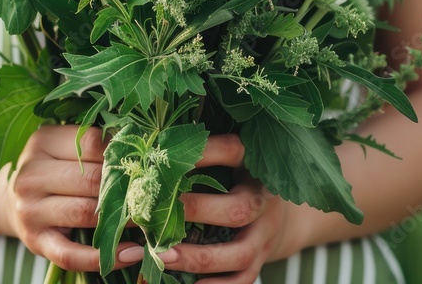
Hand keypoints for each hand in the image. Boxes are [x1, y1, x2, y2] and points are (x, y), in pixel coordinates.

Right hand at [0, 125, 141, 271]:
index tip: (152, 158)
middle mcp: (31, 175)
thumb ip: (95, 142)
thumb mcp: (63, 144)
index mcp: (42, 141)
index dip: (125, 151)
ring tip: (153, 220)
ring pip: (86, 213)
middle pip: (92, 179)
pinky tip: (131, 253)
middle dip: (130, 186)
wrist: (8, 198)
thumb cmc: (49, 166)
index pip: (92, 142)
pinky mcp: (36, 241)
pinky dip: (102, 257)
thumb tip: (146, 144)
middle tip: (161, 191)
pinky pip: (71, 254)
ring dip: (124, 219)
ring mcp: (31, 211)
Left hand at [161, 135, 297, 283]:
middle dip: (196, 211)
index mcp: (251, 165)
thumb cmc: (235, 181)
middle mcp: (262, 199)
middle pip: (239, 208)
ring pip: (240, 252)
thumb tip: (143, 161)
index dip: (203, 152)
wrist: (278, 212)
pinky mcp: (262, 259)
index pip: (232, 151)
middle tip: (156, 215)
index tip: (165, 156)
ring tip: (163, 257)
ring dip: (199, 257)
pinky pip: (244, 278)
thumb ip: (195, 161)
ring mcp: (265, 233)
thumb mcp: (226, 162)